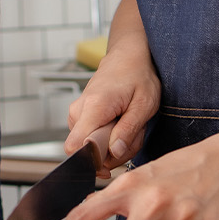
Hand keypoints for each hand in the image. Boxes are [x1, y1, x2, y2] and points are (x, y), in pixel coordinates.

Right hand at [65, 42, 160, 175]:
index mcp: (94, 107)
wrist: (127, 57)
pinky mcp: (80, 117)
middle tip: (134, 135)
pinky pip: (92, 139)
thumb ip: (128, 131)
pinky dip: (110, 139)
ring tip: (130, 126)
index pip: (75, 146)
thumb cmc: (137, 77)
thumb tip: (114, 153)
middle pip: (87, 152)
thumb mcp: (143, 104)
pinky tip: (121, 125)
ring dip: (115, 146)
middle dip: (114, 153)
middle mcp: (79, 111)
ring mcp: (77, 113)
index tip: (114, 160)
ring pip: (91, 148)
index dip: (93, 162)